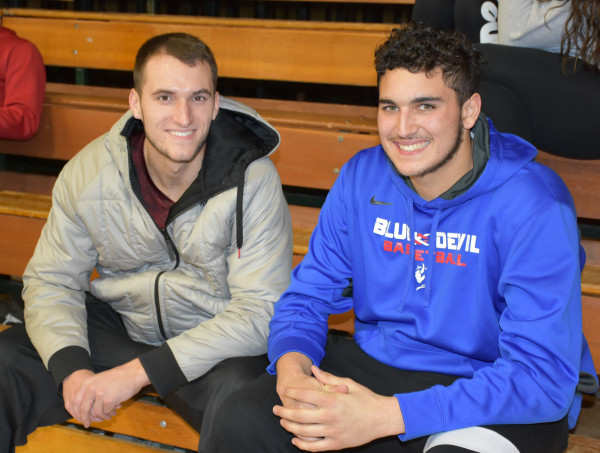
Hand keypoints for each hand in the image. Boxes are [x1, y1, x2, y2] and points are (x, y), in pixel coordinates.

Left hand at [62, 359, 149, 426]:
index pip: (76, 401)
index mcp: (87, 382)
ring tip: (108, 415)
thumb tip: (84, 409)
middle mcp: (91, 388)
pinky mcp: (109, 400)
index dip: (76, 412)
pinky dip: (110, 412)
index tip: (80, 419)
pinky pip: (106, 412)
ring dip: (102, 416)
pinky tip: (115, 410)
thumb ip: (91, 391)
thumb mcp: (100, 380)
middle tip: (87, 425)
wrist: (133, 373)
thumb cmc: (118, 378)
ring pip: (96, 412)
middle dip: (85, 419)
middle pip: (83, 409)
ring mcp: (100, 394)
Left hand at [273, 366, 404, 451]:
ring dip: (290, 427)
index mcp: (333, 399)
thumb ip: (328, 378)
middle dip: (284, 411)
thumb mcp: (348, 383)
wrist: (383, 418)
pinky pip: (315, 447)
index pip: (306, 394)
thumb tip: (313, 368)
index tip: (285, 390)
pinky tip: (295, 440)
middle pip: (300, 415)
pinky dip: (303, 444)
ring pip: (304, 432)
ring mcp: (333, 432)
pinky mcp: (337, 444)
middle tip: (275, 408)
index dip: (293, 392)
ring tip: (283, 421)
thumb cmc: (366, 398)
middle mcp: (330, 416)